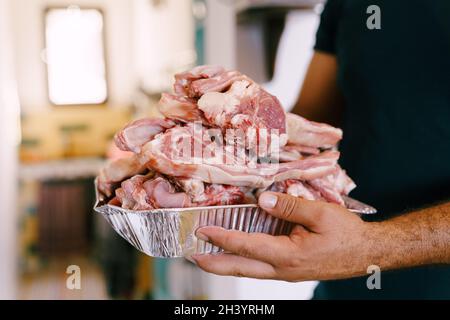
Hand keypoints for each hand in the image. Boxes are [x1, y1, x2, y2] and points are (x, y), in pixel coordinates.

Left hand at [192, 192, 378, 280]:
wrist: (368, 253)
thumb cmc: (347, 233)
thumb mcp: (320, 213)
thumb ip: (289, 206)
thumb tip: (262, 199)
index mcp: (288, 255)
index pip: (246, 246)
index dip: (222, 238)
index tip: (203, 231)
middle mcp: (283, 269)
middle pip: (241, 269)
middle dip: (215, 264)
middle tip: (193, 256)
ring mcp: (287, 273)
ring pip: (250, 271)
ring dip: (227, 264)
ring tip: (209, 256)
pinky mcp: (291, 270)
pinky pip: (262, 268)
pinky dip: (245, 261)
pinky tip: (239, 254)